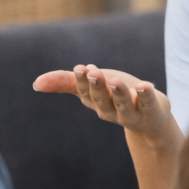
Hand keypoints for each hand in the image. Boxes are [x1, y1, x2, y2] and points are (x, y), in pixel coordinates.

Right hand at [33, 65, 172, 142]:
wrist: (150, 119)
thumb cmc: (117, 97)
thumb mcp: (93, 85)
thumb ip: (66, 82)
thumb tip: (36, 83)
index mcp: (96, 102)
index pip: (85, 93)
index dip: (81, 81)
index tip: (79, 69)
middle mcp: (111, 111)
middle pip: (102, 100)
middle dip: (97, 87)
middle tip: (92, 72)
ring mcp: (131, 114)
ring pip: (123, 105)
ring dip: (118, 92)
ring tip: (114, 80)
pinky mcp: (152, 112)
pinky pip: (148, 104)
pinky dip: (146, 95)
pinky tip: (146, 85)